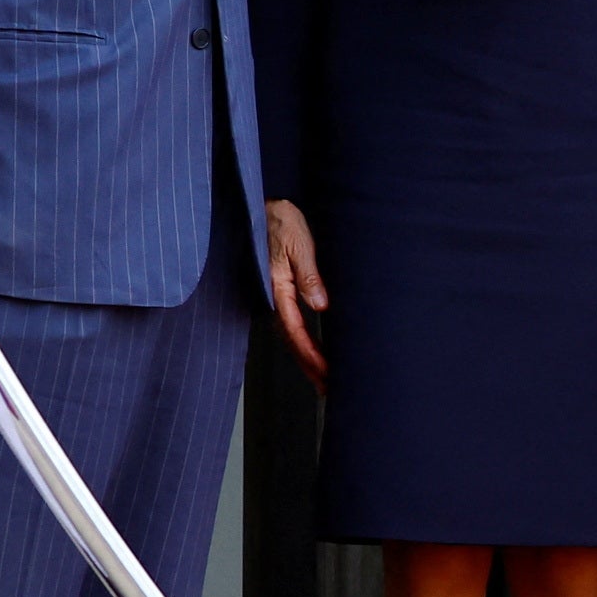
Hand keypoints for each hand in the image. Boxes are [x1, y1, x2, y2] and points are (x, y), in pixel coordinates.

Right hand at [265, 197, 327, 386]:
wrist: (267, 207)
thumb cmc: (281, 221)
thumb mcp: (297, 244)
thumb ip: (308, 275)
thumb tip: (320, 305)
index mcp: (277, 288)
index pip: (295, 330)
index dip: (311, 354)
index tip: (326, 372)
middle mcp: (275, 297)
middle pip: (293, 341)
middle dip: (311, 366)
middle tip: (330, 389)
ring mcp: (277, 297)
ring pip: (293, 336)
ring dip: (308, 359)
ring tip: (325, 380)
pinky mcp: (282, 292)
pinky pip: (293, 324)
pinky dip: (304, 342)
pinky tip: (315, 353)